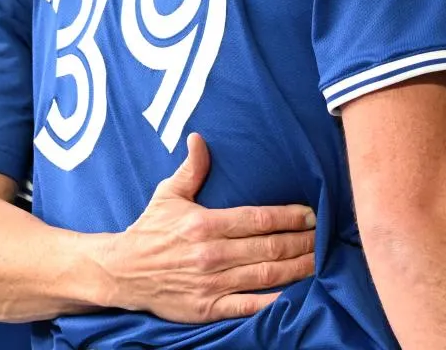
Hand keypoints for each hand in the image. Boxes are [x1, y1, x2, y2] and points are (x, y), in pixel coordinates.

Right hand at [99, 132, 316, 321]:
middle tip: (326, 237)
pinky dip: (273, 302)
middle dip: (302, 242)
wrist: (120, 272)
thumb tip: (199, 137)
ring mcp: (211, 284)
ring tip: (320, 260)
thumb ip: (191, 168)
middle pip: (268, 247)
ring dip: (297, 268)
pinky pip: (248, 306)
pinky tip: (296, 296)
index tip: (312, 214)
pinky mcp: (208, 308)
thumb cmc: (148, 230)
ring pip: (265, 275)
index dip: (290, 217)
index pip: (258, 218)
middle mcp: (211, 254)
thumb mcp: (168, 194)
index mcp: (205, 224)